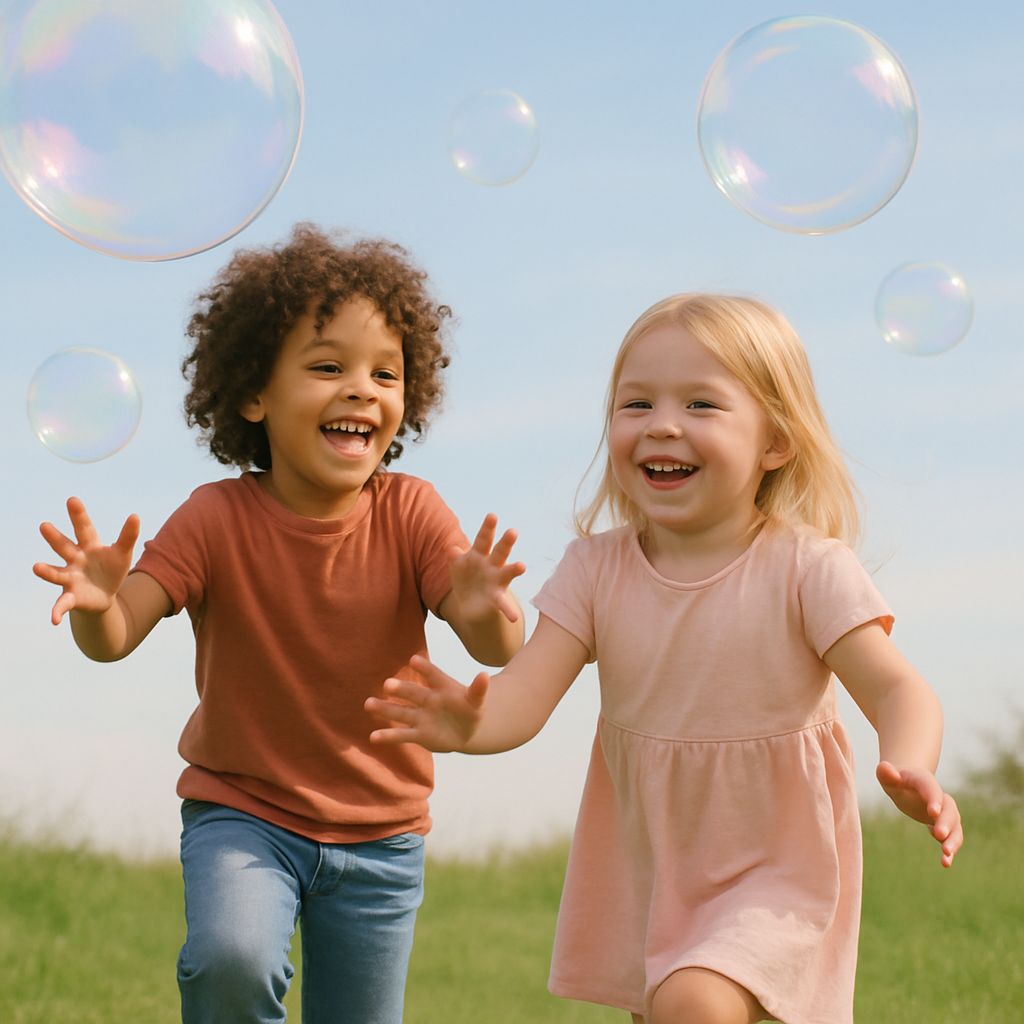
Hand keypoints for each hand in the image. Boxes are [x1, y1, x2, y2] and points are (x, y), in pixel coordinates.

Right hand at [33, 497, 139, 625]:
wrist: (104, 596)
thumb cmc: (111, 569)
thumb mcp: (123, 553)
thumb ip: (128, 536)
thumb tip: (135, 515)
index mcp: (89, 546)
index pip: (85, 528)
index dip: (79, 515)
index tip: (72, 499)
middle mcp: (75, 560)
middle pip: (64, 546)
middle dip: (55, 537)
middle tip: (44, 525)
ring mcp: (70, 578)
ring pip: (56, 573)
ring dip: (46, 571)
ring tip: (36, 568)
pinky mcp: (71, 597)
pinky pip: (62, 604)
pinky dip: (57, 611)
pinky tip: (54, 619)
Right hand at [365, 654, 488, 752]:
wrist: (466, 730)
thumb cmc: (470, 710)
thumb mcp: (477, 701)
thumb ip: (478, 689)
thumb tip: (485, 675)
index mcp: (443, 687)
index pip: (433, 675)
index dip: (425, 668)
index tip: (414, 659)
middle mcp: (428, 700)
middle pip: (413, 694)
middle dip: (401, 689)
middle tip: (387, 684)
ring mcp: (421, 717)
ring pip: (401, 712)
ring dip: (385, 708)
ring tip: (369, 704)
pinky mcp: (418, 735)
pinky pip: (402, 735)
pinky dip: (387, 736)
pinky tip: (373, 737)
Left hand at [447, 514, 525, 624]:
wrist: (471, 604)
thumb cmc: (465, 578)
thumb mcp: (457, 567)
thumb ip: (454, 558)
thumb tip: (452, 549)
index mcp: (480, 554)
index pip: (484, 539)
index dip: (487, 528)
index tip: (492, 516)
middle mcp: (492, 565)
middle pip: (500, 551)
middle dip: (506, 542)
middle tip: (512, 532)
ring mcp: (497, 581)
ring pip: (508, 572)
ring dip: (515, 569)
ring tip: (521, 566)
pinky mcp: (497, 598)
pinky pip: (504, 604)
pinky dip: (509, 611)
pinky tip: (513, 618)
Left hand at [876, 761, 962, 866]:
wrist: (907, 783)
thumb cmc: (895, 779)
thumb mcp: (887, 775)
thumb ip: (886, 773)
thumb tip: (883, 767)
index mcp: (925, 781)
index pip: (931, 789)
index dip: (934, 799)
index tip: (933, 813)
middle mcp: (939, 797)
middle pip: (948, 810)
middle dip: (946, 823)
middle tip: (940, 836)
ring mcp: (944, 811)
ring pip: (955, 826)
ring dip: (953, 840)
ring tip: (946, 855)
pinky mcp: (943, 825)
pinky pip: (951, 837)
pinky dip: (950, 849)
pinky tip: (945, 863)